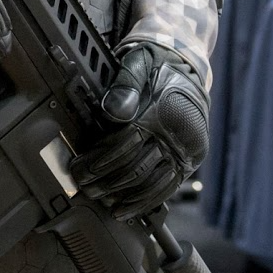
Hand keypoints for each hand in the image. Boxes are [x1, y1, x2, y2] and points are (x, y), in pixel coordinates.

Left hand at [70, 43, 209, 218]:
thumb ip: (125, 84)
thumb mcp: (138, 62)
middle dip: (106, 181)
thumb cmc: (157, 64)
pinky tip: (127, 210)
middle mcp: (179, 134)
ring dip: (124, 197)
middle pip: (138, 167)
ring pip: (153, 184)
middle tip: (84, 187)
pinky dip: (146, 202)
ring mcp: (187, 150)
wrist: (187, 67)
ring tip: (101, 201)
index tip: (81, 168)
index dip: (101, 159)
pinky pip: (169, 188)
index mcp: (164, 111)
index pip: (127, 143)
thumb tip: (113, 111)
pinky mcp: (190, 160)